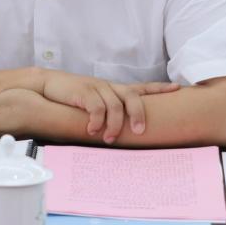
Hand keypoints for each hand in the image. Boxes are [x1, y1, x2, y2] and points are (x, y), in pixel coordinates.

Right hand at [40, 71, 178, 142]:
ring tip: (110, 139)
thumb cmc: (74, 98)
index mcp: (115, 89)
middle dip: (139, 114)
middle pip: (133, 96)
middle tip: (140, 132)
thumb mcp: (95, 102)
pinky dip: (97, 121)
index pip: (141, 87)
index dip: (159, 88)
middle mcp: (109, 87)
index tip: (177, 88)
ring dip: (114, 125)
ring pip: (115, 105)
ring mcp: (97, 88)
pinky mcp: (83, 92)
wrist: (48, 85)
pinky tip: (92, 130)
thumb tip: (124, 134)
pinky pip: (96, 107)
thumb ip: (109, 113)